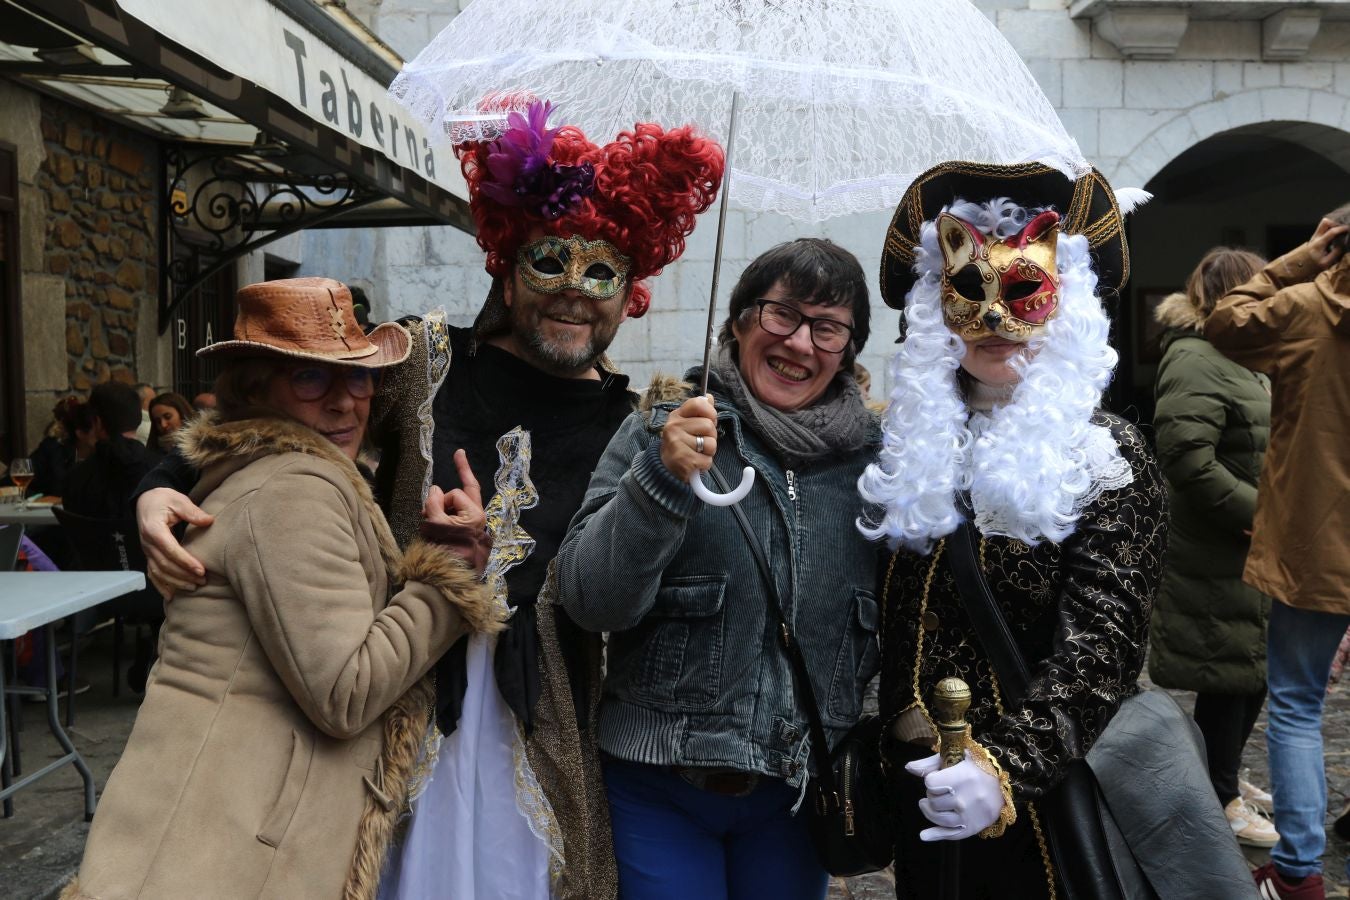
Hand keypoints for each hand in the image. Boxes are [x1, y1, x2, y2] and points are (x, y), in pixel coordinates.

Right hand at [137, 487, 212, 598]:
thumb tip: (209, 521)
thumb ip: (192, 512)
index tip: (201, 570)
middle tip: (202, 581)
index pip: (170, 550)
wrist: (146, 500)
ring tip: (194, 587)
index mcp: (154, 529)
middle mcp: (147, 543)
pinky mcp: (148, 555)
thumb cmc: (164, 499)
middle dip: (183, 575)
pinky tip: (171, 595)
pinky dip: (161, 585)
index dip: (185, 562)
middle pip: (164, 564)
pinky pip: (152, 573)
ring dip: (175, 582)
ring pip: (158, 572)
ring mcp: (146, 550)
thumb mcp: (178, 500)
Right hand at [419, 449, 490, 573]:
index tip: (459, 452)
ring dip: (438, 513)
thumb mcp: (435, 523)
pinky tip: (432, 531)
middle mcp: (476, 518)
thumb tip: (435, 489)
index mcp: (474, 515)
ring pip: (451, 508)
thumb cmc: (443, 552)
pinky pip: (451, 519)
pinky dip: (441, 520)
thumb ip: (433, 502)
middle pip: (455, 497)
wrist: (446, 580)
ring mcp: (471, 526)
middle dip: (440, 503)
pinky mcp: (465, 534)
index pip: (456, 492)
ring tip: (429, 528)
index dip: (453, 478)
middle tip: (426, 515)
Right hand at [659, 395, 717, 482]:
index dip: (710, 412)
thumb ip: (699, 411)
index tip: (709, 420)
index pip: (698, 403)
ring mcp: (677, 443)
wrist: (666, 468)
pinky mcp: (683, 460)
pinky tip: (695, 463)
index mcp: (677, 415)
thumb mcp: (686, 424)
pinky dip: (705, 464)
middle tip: (701, 442)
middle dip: (711, 436)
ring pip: (711, 443)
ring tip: (698, 452)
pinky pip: (707, 460)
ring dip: (709, 451)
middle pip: (709, 425)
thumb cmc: (681, 443)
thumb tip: (709, 397)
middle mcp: (674, 427)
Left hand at [905, 751, 1005, 841]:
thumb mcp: (955, 757)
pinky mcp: (973, 827)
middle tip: (940, 790)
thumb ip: (930, 763)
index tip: (937, 778)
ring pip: (938, 818)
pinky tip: (924, 835)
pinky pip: (951, 834)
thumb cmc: (975, 767)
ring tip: (929, 805)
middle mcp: (966, 799)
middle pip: (933, 801)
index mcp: (962, 777)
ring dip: (930, 811)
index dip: (930, 780)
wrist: (1004, 783)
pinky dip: (935, 835)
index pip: (930, 783)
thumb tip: (908, 768)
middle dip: (932, 795)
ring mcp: (969, 815)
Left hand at [1308, 218, 1349, 269]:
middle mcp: (1315, 237)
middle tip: (1343, 228)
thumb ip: (1336, 253)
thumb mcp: (1326, 263)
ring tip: (1340, 231)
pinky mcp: (1314, 238)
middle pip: (1325, 222)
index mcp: (1319, 243)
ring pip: (1323, 224)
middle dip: (1336, 223)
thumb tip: (1343, 244)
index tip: (1349, 228)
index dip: (1342, 228)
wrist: (1296, 268)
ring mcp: (1314, 237)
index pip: (1332, 231)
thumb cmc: (1311, 267)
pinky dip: (1330, 228)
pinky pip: (1323, 229)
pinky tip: (1336, 234)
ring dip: (1332, 225)